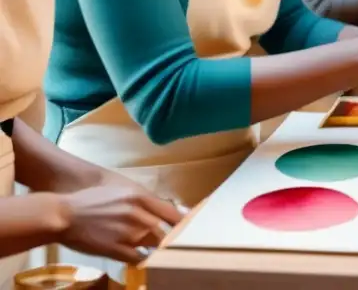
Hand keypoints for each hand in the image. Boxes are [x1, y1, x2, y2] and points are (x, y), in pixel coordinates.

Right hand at [57, 183, 183, 264]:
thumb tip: (167, 208)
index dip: (187, 222)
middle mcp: (138, 214)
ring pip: (156, 245)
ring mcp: (128, 233)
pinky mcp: (116, 249)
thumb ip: (145, 201)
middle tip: (187, 245)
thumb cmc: (93, 201)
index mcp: (140, 197)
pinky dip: (145, 260)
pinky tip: (147, 261)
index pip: (173, 212)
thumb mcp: (123, 192)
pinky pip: (140, 259)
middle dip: (178, 239)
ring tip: (169, 254)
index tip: (197, 228)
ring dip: (162, 250)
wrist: (64, 214)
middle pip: (168, 231)